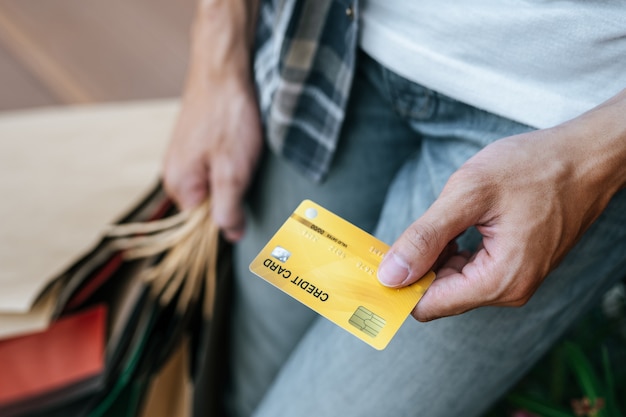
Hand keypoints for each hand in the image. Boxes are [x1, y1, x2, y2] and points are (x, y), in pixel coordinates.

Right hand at [163, 77, 261, 240]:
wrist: (225, 69)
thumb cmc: (228, 118)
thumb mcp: (233, 172)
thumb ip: (229, 209)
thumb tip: (232, 236)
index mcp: (179, 185)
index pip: (202, 226)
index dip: (229, 219)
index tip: (246, 204)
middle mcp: (176, 174)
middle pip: (209, 206)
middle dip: (233, 197)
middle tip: (248, 172)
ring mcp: (185, 157)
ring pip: (215, 186)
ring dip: (235, 178)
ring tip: (246, 154)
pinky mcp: (198, 145)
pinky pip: (216, 168)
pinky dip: (232, 163)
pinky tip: (243, 147)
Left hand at [377, 92, 625, 320]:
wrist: (585, 156)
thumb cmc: (533, 168)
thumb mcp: (468, 194)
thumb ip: (425, 237)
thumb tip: (390, 275)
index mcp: (498, 281)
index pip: (428, 305)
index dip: (397, 286)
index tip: (372, 265)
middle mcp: (509, 289)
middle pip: (440, 294)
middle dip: (414, 268)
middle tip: (396, 236)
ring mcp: (515, 278)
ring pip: (453, 280)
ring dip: (433, 256)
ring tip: (435, 222)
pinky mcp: (516, 265)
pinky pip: (471, 269)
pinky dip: (451, 251)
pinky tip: (453, 225)